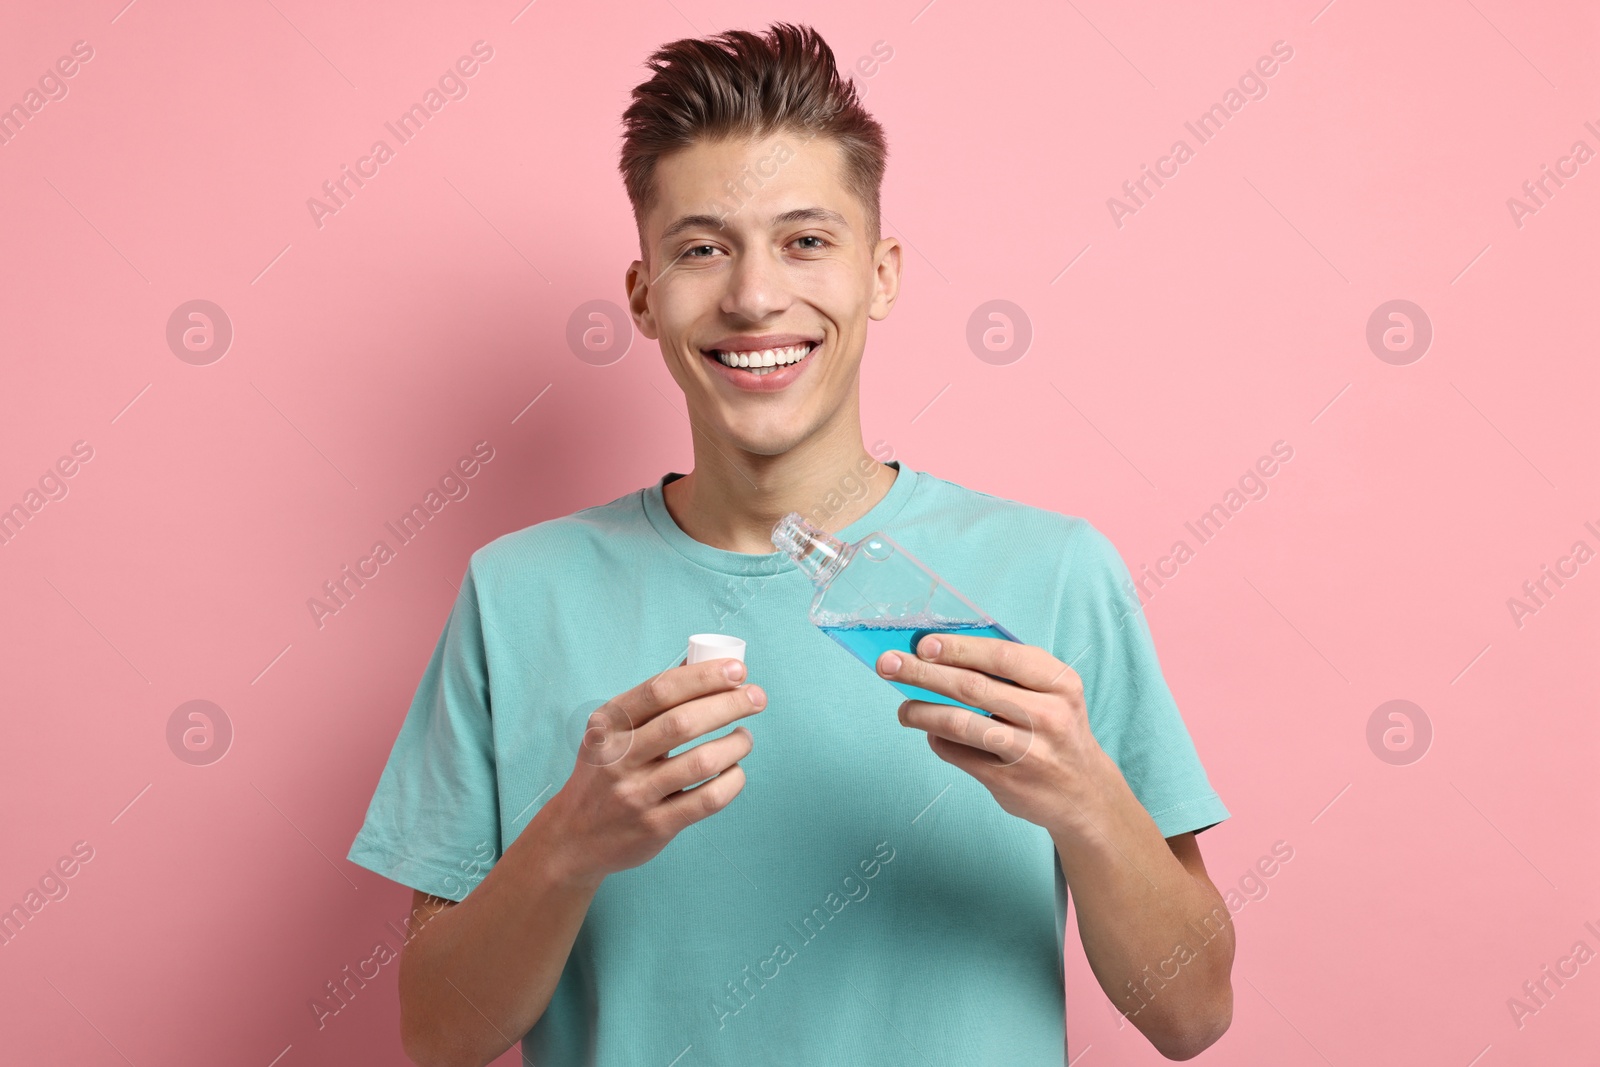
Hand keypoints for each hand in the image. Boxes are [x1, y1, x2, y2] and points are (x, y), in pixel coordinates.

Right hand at [545, 657, 762, 881]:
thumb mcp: (610, 732)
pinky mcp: (655, 826)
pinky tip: (735, 770)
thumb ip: (650, 703)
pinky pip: (707, 799)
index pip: (660, 690)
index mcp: (608, 725)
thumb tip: (703, 665)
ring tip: (745, 737)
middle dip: (729, 704)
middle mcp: (618, 758)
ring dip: (736, 744)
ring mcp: (636, 795)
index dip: (703, 676)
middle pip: (684, 723)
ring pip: (701, 762)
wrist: (575, 836)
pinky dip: (732, 780)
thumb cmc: (605, 771)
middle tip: (757, 697)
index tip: (737, 669)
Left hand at [876, 634, 1113, 833]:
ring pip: (960, 724)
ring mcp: (1029, 751)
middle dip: (923, 672)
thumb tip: (940, 651)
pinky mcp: (1008, 781)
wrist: (1085, 793)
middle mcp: (1048, 715)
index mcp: (1060, 683)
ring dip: (922, 712)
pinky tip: (932, 734)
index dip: (959, 649)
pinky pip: (959, 754)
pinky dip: (938, 741)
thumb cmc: (1056, 729)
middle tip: (888, 664)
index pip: (1002, 657)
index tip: (924, 644)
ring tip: (904, 709)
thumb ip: (1008, 672)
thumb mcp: (1052, 693)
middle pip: (972, 687)